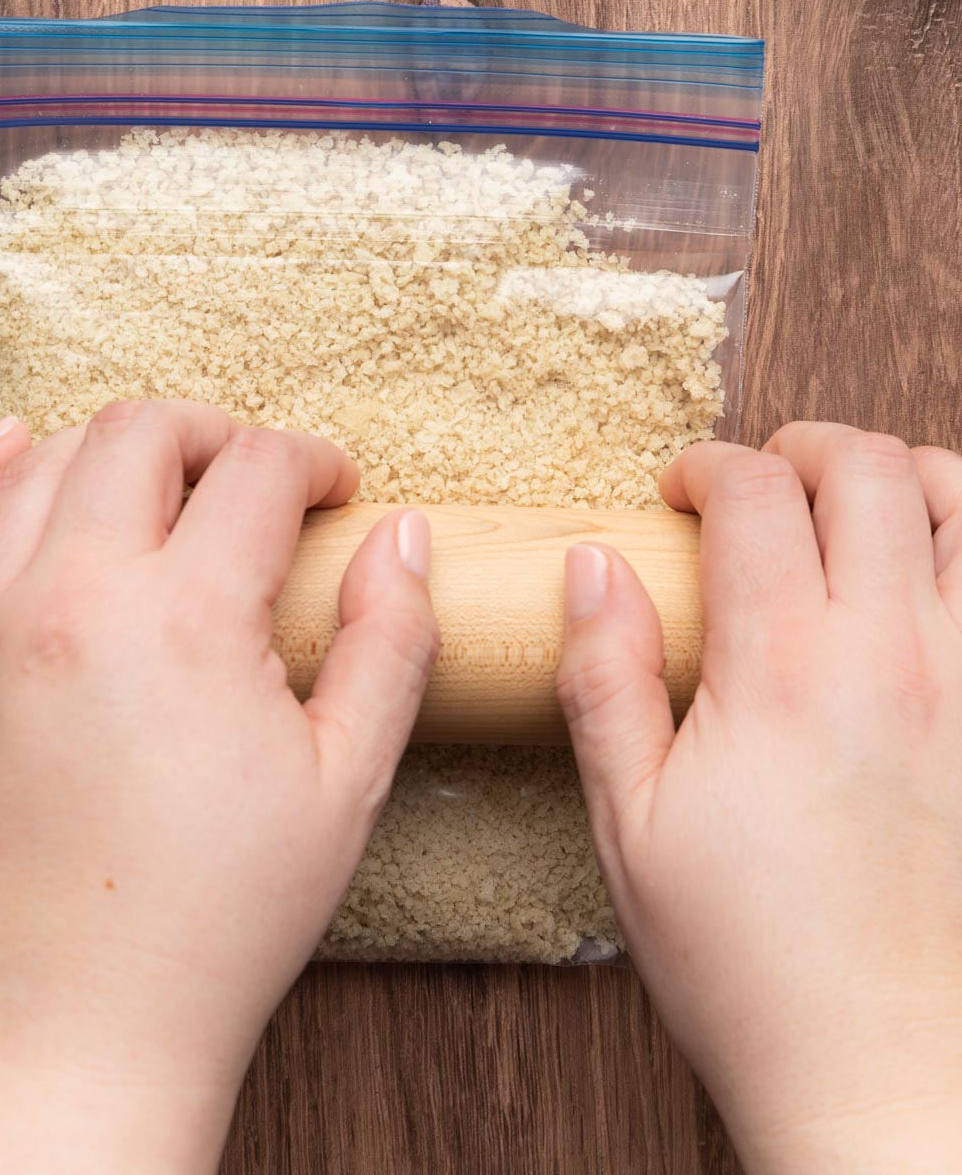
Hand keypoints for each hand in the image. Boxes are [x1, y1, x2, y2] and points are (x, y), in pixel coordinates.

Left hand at [0, 401, 436, 1174]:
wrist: (71, 1029)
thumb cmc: (219, 920)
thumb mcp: (345, 785)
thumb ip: (390, 644)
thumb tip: (403, 536)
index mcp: (187, 620)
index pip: (257, 471)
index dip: (313, 461)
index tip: (334, 492)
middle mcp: (72, 598)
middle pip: (139, 434)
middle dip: (213, 432)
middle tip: (251, 478)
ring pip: (38, 463)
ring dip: (109, 447)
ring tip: (156, 482)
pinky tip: (8, 451)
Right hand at [557, 424, 961, 1174]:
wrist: (884, 1073)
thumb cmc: (749, 960)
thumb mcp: (630, 825)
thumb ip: (605, 678)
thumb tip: (593, 565)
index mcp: (782, 673)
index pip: (754, 494)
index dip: (706, 466)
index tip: (681, 491)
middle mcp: (893, 657)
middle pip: (865, 468)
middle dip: (801, 446)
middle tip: (762, 480)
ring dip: (905, 474)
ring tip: (860, 503)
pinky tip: (932, 572)